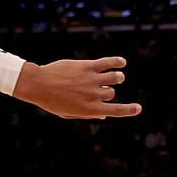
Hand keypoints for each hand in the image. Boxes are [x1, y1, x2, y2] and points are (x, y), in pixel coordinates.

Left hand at [14, 57, 140, 120]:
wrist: (38, 85)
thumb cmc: (51, 100)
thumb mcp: (68, 112)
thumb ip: (87, 114)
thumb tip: (104, 115)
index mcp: (90, 109)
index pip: (116, 111)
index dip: (129, 110)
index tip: (138, 108)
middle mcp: (94, 95)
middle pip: (111, 92)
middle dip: (108, 90)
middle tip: (99, 88)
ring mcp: (92, 80)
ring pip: (114, 78)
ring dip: (117, 77)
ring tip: (117, 76)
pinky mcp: (88, 66)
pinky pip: (107, 63)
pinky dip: (117, 62)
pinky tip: (122, 62)